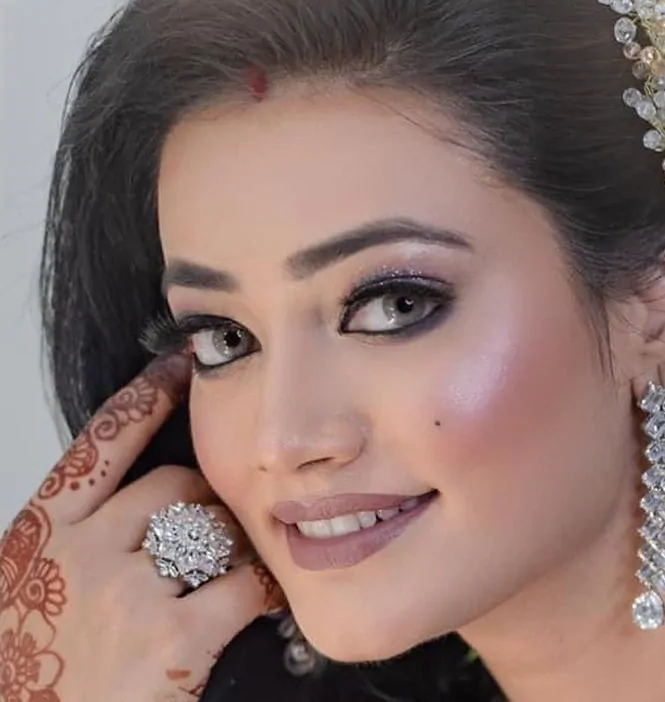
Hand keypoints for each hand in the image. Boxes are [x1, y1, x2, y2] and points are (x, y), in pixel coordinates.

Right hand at [0, 355, 283, 701]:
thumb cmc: (35, 681)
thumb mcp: (27, 598)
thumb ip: (73, 547)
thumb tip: (136, 510)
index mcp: (38, 538)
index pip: (101, 442)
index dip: (146, 398)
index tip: (178, 365)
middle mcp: (80, 553)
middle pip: (176, 484)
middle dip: (205, 506)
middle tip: (212, 546)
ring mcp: (126, 591)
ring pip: (217, 529)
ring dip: (233, 551)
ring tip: (228, 583)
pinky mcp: (173, 636)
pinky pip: (247, 582)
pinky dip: (263, 592)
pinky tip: (267, 603)